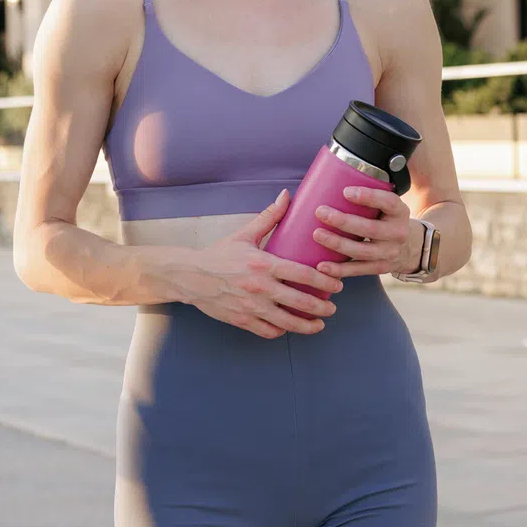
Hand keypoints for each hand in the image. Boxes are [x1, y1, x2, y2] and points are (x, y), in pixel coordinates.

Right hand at [172, 189, 342, 338]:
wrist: (189, 276)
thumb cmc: (219, 255)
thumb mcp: (244, 234)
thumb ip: (269, 217)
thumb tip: (287, 195)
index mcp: (263, 264)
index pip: (303, 274)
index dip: (325, 281)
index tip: (337, 284)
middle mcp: (259, 287)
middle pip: (301, 302)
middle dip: (323, 308)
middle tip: (332, 308)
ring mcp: (250, 307)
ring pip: (288, 322)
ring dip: (308, 326)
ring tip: (319, 324)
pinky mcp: (242, 320)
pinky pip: (269, 331)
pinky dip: (282, 331)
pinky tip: (289, 327)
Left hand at [313, 185, 418, 278]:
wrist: (409, 248)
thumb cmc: (386, 219)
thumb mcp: (387, 205)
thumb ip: (368, 196)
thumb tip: (328, 181)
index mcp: (399, 211)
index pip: (388, 202)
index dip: (368, 196)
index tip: (345, 191)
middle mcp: (398, 233)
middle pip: (370, 229)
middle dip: (343, 221)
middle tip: (320, 212)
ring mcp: (389, 253)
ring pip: (361, 251)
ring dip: (337, 243)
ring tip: (317, 234)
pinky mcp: (380, 268)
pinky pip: (358, 270)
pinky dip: (339, 270)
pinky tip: (322, 266)